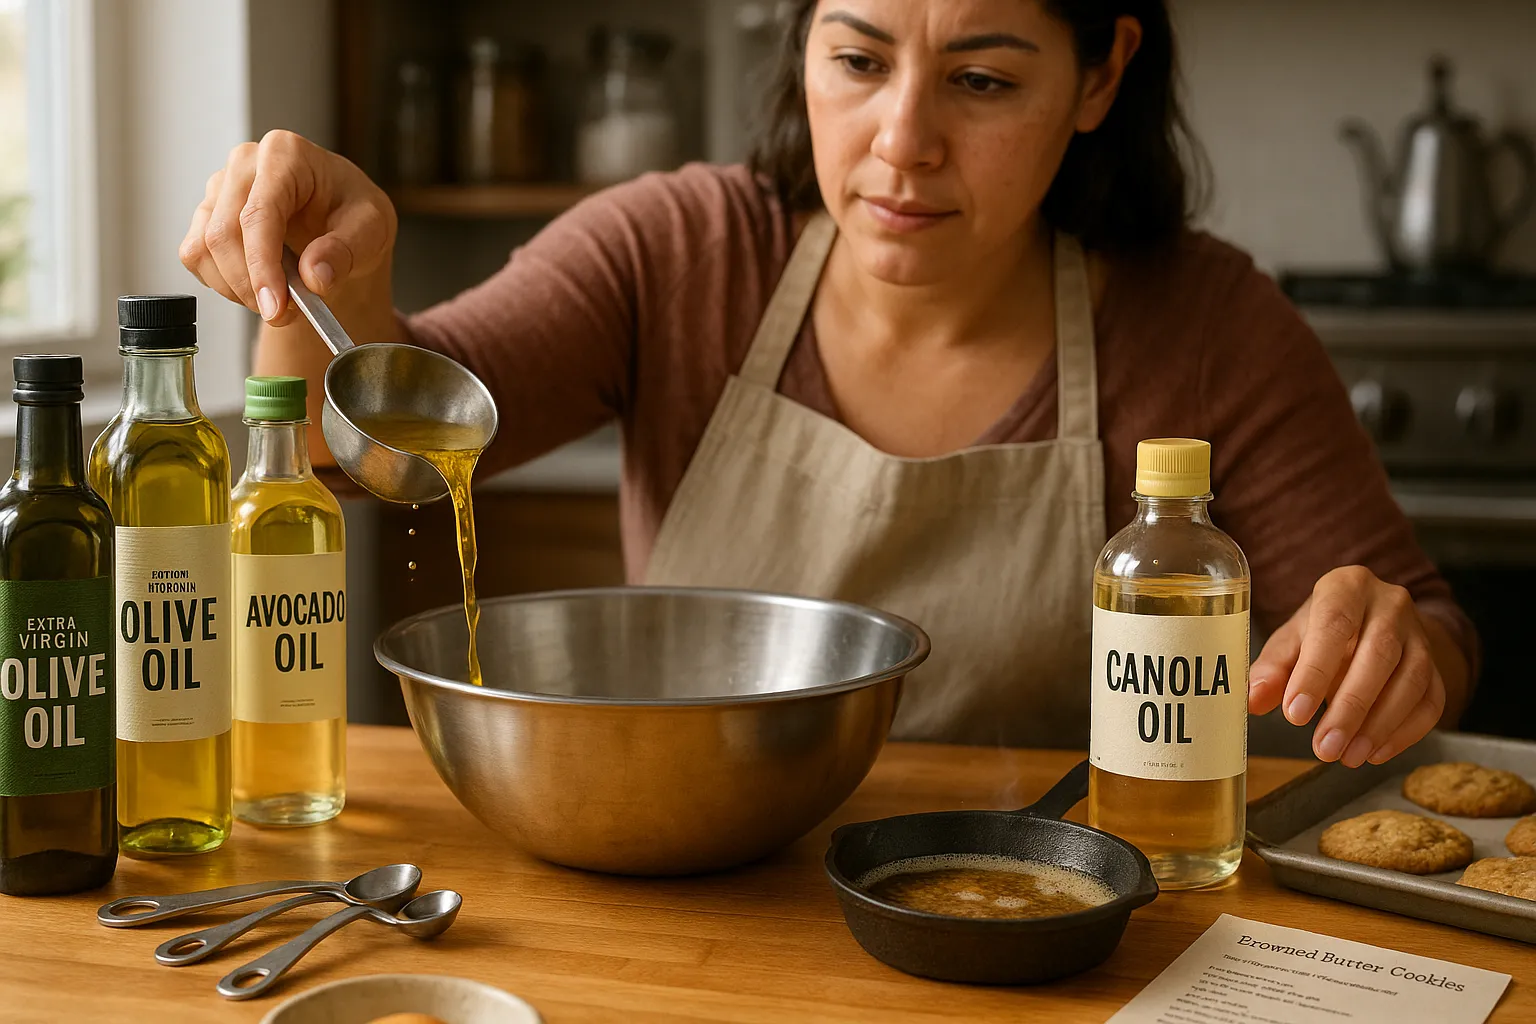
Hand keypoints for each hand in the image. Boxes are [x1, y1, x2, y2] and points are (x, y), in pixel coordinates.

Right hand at [179, 130, 396, 327]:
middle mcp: (244, 163)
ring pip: (204, 248)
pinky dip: (222, 283)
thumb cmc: (353, 211)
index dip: (262, 265)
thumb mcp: (372, 228)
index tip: (275, 307)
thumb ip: (346, 251)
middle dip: (250, 285)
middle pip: (223, 234)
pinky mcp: (206, 213)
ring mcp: (219, 187)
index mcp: (285, 154)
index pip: (259, 214)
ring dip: (237, 288)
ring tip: (279, 300)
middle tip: (284, 315)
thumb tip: (315, 277)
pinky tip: (256, 286)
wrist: (340, 215)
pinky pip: (195, 256)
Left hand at [1249, 566, 1445, 766]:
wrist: (1369, 623)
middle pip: (1378, 654)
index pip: (1334, 626)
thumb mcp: (1291, 641)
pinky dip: (1406, 731)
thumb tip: (1254, 700)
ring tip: (1349, 756)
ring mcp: (1420, 634)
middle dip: (1350, 707)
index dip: (1315, 672)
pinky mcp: (1437, 664)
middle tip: (1325, 747)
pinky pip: (1432, 700)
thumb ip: (1272, 668)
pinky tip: (1376, 751)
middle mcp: (1391, 604)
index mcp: (1347, 587)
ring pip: (1412, 680)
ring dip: (1380, 725)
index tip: (1294, 713)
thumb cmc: (1322, 632)